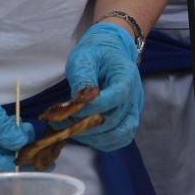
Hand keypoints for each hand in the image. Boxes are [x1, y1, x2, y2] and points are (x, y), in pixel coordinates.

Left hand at [64, 22, 142, 151]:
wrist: (110, 52)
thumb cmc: (95, 54)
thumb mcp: (84, 58)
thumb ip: (83, 78)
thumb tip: (78, 101)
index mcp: (126, 77)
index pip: (116, 97)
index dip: (93, 108)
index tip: (69, 111)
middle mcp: (134, 95)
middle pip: (114, 119)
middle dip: (84, 125)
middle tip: (59, 123)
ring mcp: (133, 109)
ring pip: (118, 133)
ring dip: (93, 137)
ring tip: (70, 130)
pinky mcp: (129, 118)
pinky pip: (121, 138)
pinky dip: (104, 142)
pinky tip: (86, 135)